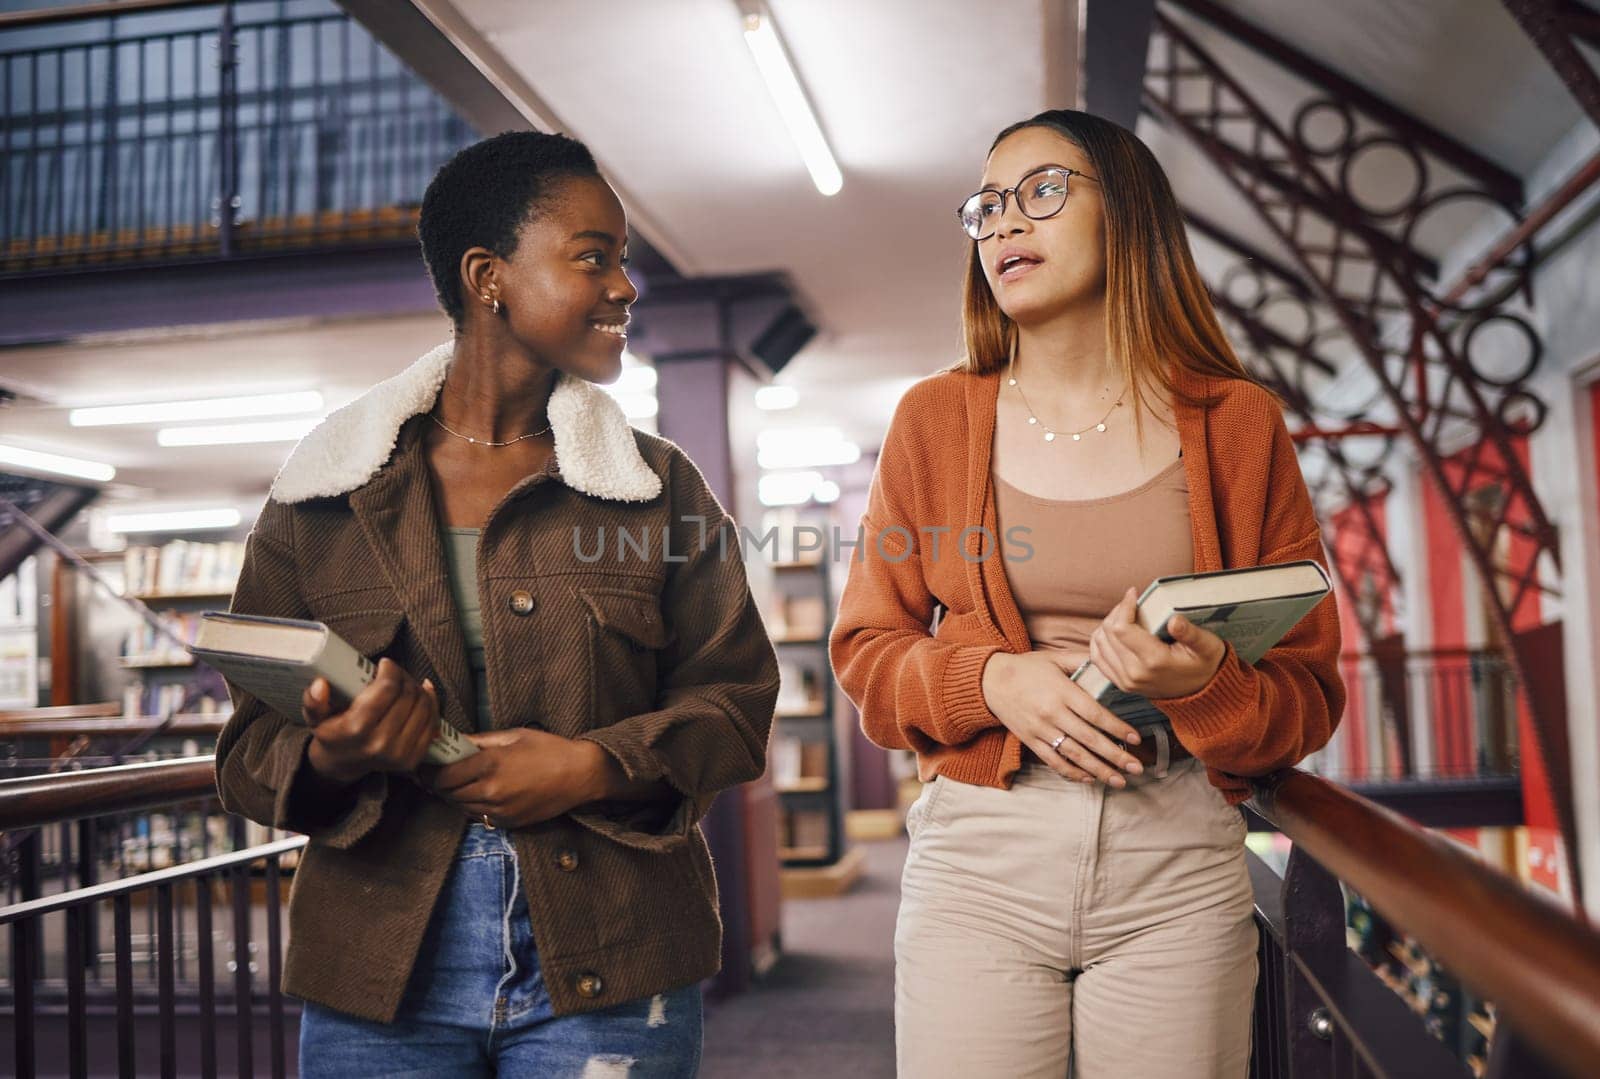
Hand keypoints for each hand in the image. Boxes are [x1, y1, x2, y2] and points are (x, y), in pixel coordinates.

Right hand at [302, 659, 440, 784]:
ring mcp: (400, 754)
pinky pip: (432, 722)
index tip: (385, 664)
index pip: (387, 688)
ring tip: (405, 683)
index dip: (391, 670)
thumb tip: (320, 685)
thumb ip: (314, 701)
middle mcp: (381, 744)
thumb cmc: (332, 733)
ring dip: (417, 688)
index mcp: (357, 730)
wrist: (343, 764)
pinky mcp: (414, 758)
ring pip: (423, 706)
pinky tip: (422, 692)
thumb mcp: (316, 716)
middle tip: (395, 672)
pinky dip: (431, 703)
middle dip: (404, 677)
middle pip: (408, 695)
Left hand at [431, 728, 609, 828]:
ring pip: (460, 807)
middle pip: (447, 793)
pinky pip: (477, 816)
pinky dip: (471, 805)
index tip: (424, 764)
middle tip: (436, 772)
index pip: (443, 775)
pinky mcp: (507, 823)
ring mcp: (499, 810)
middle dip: (438, 783)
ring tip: (457, 781)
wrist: (579, 775)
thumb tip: (453, 741)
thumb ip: (479, 740)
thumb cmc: (549, 749)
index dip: (429, 771)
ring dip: (454, 795)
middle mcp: (491, 790)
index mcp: (490, 764)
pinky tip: (478, 792)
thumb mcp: (513, 736)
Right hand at [980, 651, 1146, 787]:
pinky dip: (1072, 773)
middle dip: (1116, 756)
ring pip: (1074, 755)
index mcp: (1061, 692)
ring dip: (1099, 770)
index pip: (1095, 714)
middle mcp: (1052, 713)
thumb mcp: (1054, 657)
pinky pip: (1054, 762)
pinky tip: (1090, 778)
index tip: (1136, 739)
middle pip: (1089, 739)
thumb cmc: (1026, 668)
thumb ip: (1081, 660)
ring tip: (1119, 780)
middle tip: (1137, 768)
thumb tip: (1109, 662)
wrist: (989, 681)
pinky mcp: (1031, 741)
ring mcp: (1041, 730)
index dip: (1117, 728)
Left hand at [1089, 587, 1227, 699]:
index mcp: (1154, 662)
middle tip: (1132, 603)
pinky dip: (1101, 640)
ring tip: (1126, 615)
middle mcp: (1134, 674)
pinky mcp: (1119, 683)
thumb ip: (1191, 633)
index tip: (1134, 593)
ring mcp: (1125, 681)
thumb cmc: (1203, 664)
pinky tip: (1115, 631)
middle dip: (1117, 612)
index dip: (1124, 606)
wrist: (1199, 694)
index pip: (1121, 629)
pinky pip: (1097, 657)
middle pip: (1108, 633)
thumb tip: (1174, 620)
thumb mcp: (1207, 647)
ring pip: (1099, 643)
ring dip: (1108, 624)